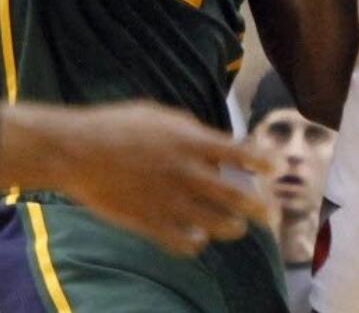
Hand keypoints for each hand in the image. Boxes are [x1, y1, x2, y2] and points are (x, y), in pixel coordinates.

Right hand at [0, 99, 272, 256]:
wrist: (79, 151)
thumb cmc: (119, 125)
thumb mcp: (161, 116)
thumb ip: (191, 133)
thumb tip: (217, 146)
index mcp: (190, 141)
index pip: (238, 154)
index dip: (261, 163)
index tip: (278, 170)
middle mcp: (186, 173)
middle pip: (234, 196)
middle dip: (260, 207)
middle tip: (275, 216)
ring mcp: (169, 201)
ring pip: (214, 224)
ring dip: (231, 227)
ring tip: (238, 227)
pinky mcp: (149, 223)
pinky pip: (182, 242)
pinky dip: (195, 243)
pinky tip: (199, 240)